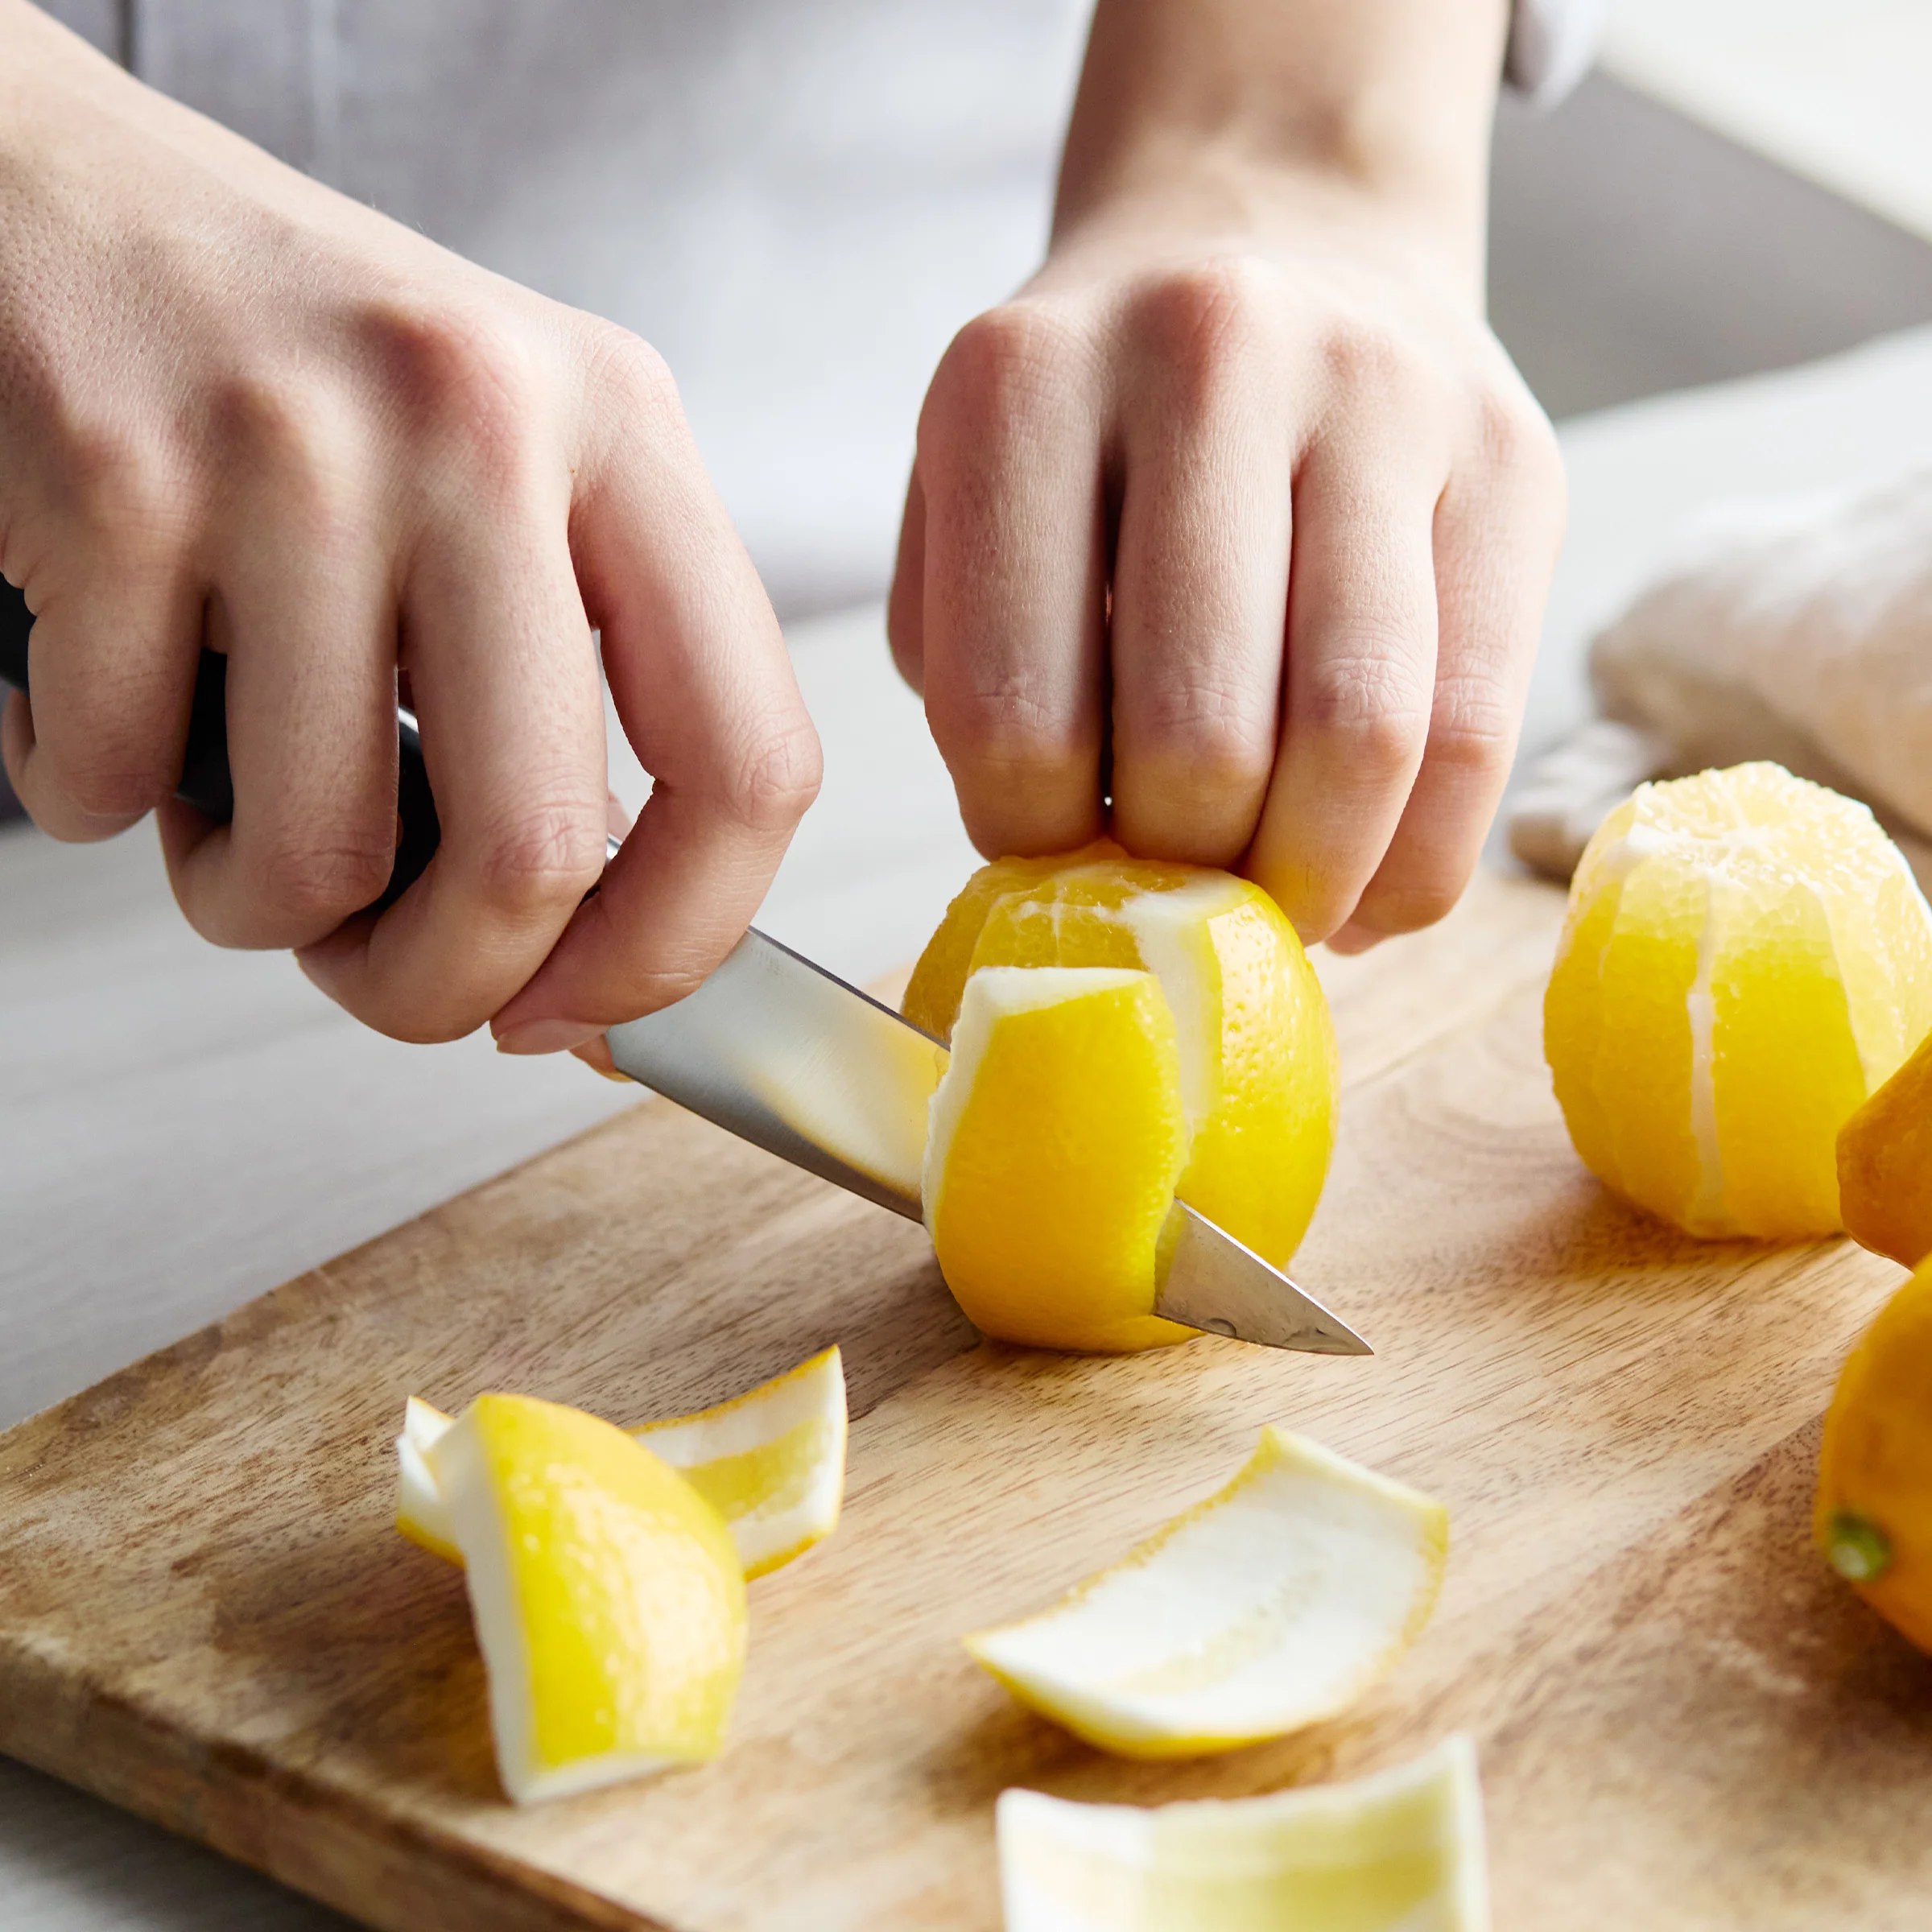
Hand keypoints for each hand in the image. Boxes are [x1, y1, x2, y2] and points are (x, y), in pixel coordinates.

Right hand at [0, 4, 818, 1047]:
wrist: (47, 194)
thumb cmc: (301, 378)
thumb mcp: (511, 473)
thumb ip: (587, 680)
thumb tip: (598, 953)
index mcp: (624, 436)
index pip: (750, 763)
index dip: (676, 944)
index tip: (589, 1008)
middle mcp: (483, 425)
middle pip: (536, 853)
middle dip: (445, 985)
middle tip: (384, 970)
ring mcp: (296, 447)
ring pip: (315, 857)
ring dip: (256, 902)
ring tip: (227, 803)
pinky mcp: (111, 476)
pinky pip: (120, 782)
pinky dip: (101, 794)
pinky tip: (110, 693)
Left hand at [889, 0, 1563, 950]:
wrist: (1281, 229)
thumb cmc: (1100, 430)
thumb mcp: (973, 514)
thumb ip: (981, 677)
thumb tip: (1077, 881)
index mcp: (1021, 388)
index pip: (1011, 719)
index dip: (1033, 844)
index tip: (1059, 859)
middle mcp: (1208, 355)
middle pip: (1201, 740)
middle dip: (1186, 874)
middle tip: (1179, 897)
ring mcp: (1384, 394)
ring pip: (1364, 741)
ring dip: (1312, 883)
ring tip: (1275, 903)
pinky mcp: (1517, 458)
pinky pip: (1480, 736)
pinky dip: (1415, 863)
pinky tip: (1364, 884)